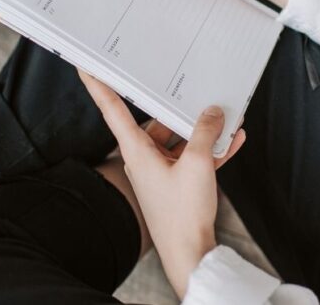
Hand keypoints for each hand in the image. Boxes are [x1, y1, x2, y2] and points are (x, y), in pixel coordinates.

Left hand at [78, 70, 245, 297]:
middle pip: (157, 123)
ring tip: (225, 117)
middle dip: (179, 110)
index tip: (86, 65)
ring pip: (179, 141)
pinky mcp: (176, 184)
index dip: (98, 85)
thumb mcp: (199, 164)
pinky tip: (233, 140)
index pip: (112, 109)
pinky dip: (211, 150)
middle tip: (193, 90)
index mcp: (136, 151)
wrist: (190, 254)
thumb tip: (212, 112)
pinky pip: (193, 159)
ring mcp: (160, 172)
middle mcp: (144, 159)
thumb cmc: (183, 214)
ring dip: (202, 131)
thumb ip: (205, 132)